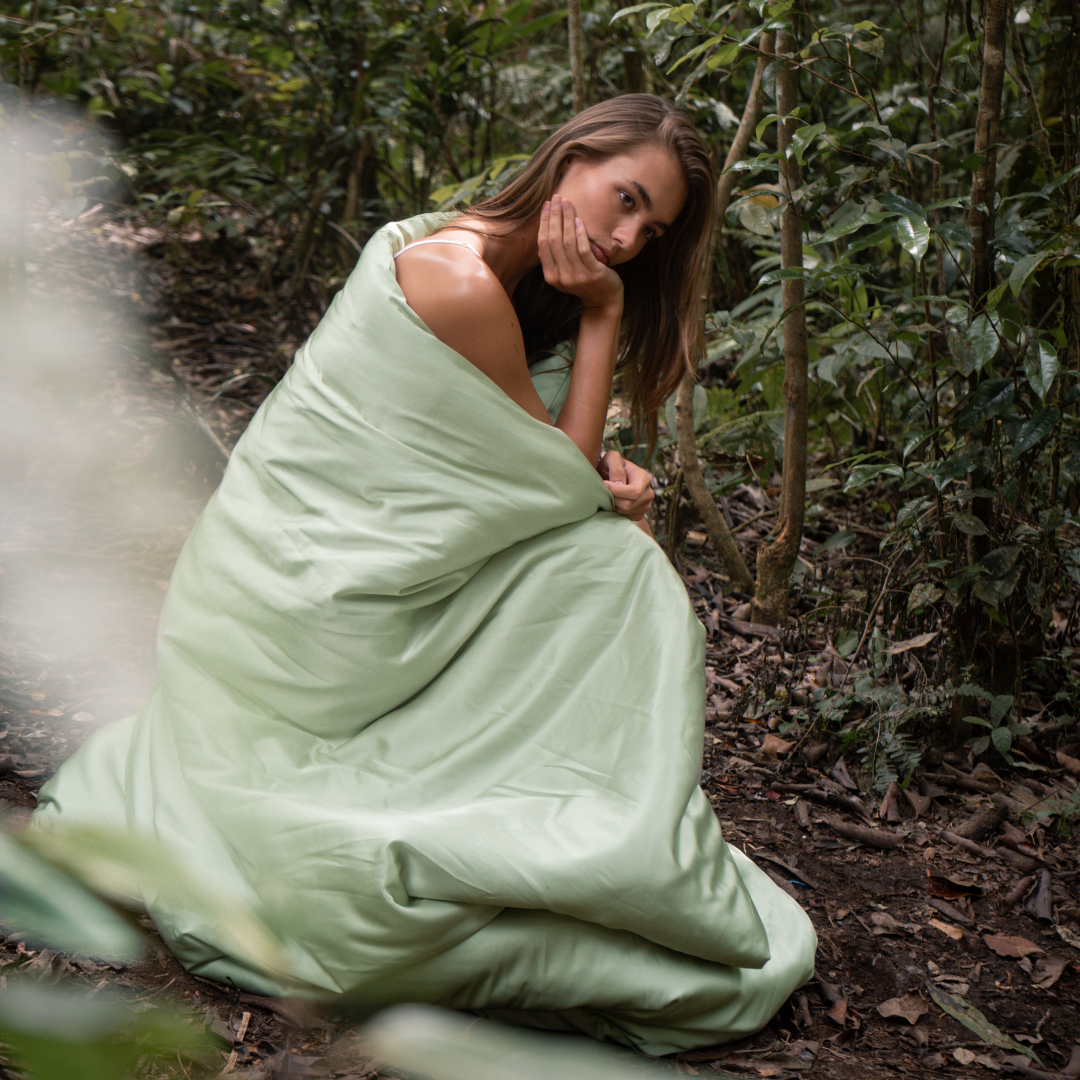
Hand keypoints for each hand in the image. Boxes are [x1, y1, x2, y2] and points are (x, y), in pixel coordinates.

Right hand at [537, 195, 622, 312]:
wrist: (603, 301)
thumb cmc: (584, 282)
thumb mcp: (564, 272)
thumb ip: (554, 258)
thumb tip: (544, 233)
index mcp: (550, 276)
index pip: (543, 244)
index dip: (544, 222)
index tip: (548, 205)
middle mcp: (561, 277)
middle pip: (554, 240)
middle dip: (555, 216)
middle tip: (557, 197)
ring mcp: (577, 276)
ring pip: (568, 242)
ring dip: (567, 219)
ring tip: (568, 203)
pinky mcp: (593, 274)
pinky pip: (583, 250)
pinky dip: (580, 233)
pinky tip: (579, 220)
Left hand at [599, 450, 654, 520]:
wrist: (611, 476)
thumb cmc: (611, 465)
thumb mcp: (611, 458)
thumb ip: (616, 467)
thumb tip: (620, 484)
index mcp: (644, 478)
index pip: (635, 492)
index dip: (617, 491)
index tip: (604, 484)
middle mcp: (648, 493)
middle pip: (629, 504)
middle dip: (613, 499)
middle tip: (604, 491)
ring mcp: (645, 506)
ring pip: (625, 512)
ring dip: (613, 505)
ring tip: (608, 495)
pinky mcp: (638, 515)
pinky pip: (624, 519)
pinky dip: (616, 512)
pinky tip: (613, 502)